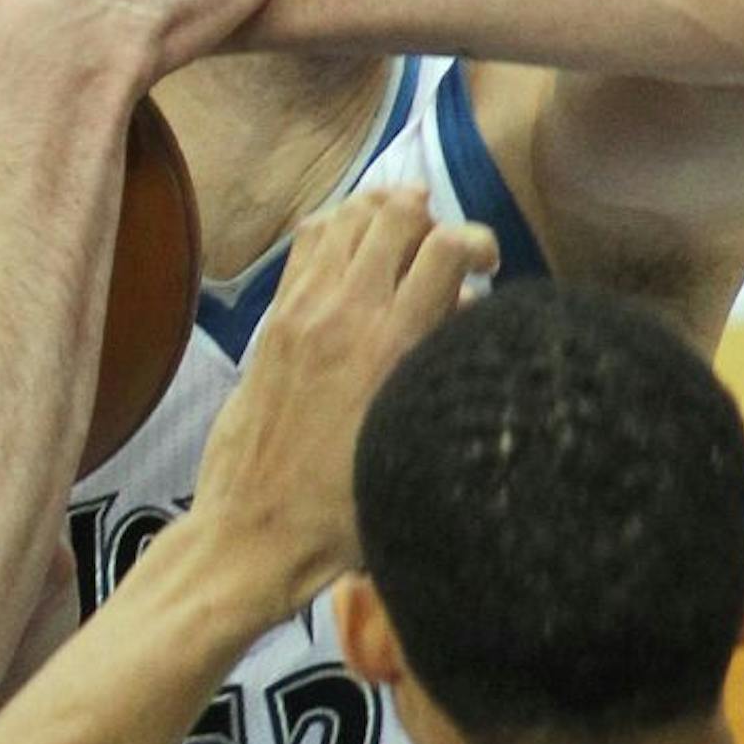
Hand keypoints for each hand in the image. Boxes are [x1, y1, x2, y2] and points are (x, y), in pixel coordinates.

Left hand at [189, 190, 497, 616]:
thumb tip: (463, 308)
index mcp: (393, 345)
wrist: (255, 530)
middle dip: (430, 217)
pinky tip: (353, 252)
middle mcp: (346, 313)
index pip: (446, 246)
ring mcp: (302, 311)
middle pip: (395, 213)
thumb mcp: (417, 442)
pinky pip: (306, 245)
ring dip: (381, 215)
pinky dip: (337, 230)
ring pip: (346, 218)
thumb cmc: (346, 510)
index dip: (478, 240)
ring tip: (402, 238)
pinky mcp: (273, 323)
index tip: (488, 266)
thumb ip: (442, 365)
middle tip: (442, 248)